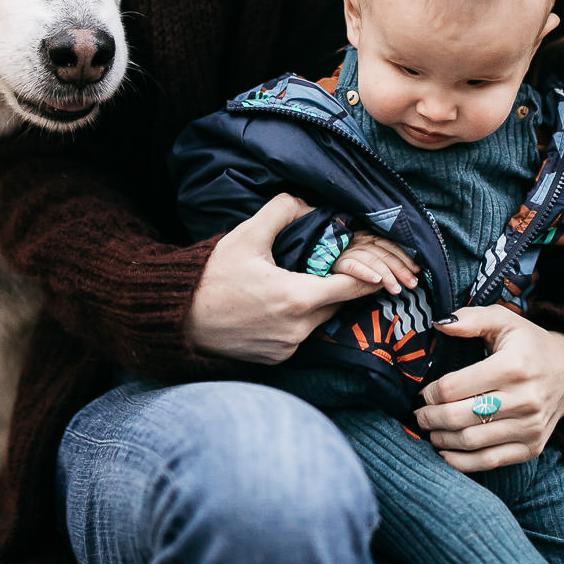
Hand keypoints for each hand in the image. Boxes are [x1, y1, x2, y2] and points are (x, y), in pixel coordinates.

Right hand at [183, 194, 377, 363]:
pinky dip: (302, 320)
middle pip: (338, 304)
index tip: (384, 269)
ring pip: (321, 321)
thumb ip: (282, 210)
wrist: (178, 318)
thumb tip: (308, 203)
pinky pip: (302, 336)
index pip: (351, 287)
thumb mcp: (247, 235)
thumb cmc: (212, 276)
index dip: (370, 276)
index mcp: (297, 298)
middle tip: (339, 267)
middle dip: (342, 285)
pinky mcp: (276, 360)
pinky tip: (284, 304)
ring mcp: (287, 348)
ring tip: (306, 281)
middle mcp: (297, 329)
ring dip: (320, 302)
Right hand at [331, 231, 419, 294]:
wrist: (313, 255)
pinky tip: (376, 281)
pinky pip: (353, 266)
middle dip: (401, 269)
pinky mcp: (336, 261)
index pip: (390, 246)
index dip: (405, 258)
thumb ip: (380, 262)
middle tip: (412, 284)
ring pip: (372, 260)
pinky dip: (366, 273)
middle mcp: (359, 240)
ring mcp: (347, 250)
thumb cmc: (343, 259)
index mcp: (368, 237)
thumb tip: (403, 275)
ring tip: (396, 289)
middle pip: (384, 253)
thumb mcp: (363, 256)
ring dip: (387, 275)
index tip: (417, 271)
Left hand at [412, 305, 563, 472]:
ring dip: (441, 439)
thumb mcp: (504, 320)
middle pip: (459, 417)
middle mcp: (524, 399)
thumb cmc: (529, 345)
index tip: (423, 393)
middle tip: (419, 415)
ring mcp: (530, 427)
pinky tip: (446, 452)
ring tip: (431, 430)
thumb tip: (438, 324)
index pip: (454, 387)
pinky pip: (490, 461)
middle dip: (429, 418)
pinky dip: (462, 462)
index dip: (430, 393)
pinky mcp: (532, 447)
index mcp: (513, 366)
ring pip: (471, 441)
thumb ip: (470, 319)